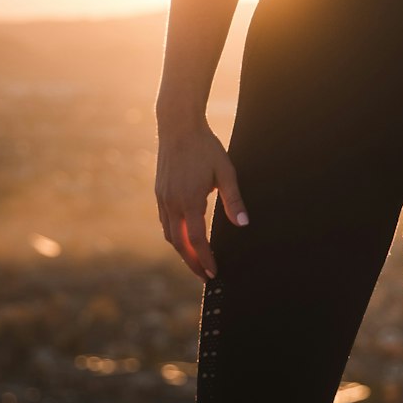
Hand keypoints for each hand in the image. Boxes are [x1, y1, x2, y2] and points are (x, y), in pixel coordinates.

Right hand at [154, 122, 249, 281]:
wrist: (178, 127)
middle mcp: (172, 203)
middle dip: (192, 262)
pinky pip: (164, 221)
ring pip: (169, 234)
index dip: (205, 259)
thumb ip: (234, 199)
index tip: (213, 272)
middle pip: (179, 243)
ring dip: (182, 250)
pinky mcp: (159, 192)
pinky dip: (174, 235)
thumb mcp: (225, 171)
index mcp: (190, 200)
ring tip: (195, 260)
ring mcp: (163, 198)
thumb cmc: (205, 147)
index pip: (197, 240)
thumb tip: (243, 224)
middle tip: (204, 275)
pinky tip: (183, 236)